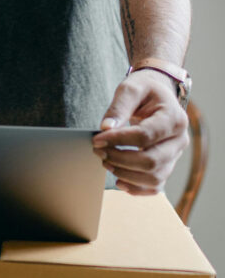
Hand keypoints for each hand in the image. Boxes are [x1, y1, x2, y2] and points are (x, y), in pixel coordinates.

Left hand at [92, 69, 188, 193]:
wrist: (157, 94)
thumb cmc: (144, 90)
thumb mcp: (130, 89)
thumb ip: (118, 107)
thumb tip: (105, 128)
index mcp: (174, 119)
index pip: (145, 136)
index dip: (118, 140)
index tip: (97, 139)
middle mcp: (180, 140)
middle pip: (151, 161)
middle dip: (120, 159)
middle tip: (98, 151)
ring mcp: (175, 156)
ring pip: (154, 177)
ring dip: (126, 174)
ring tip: (105, 162)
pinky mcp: (167, 165)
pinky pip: (155, 186)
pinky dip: (137, 188)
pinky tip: (118, 180)